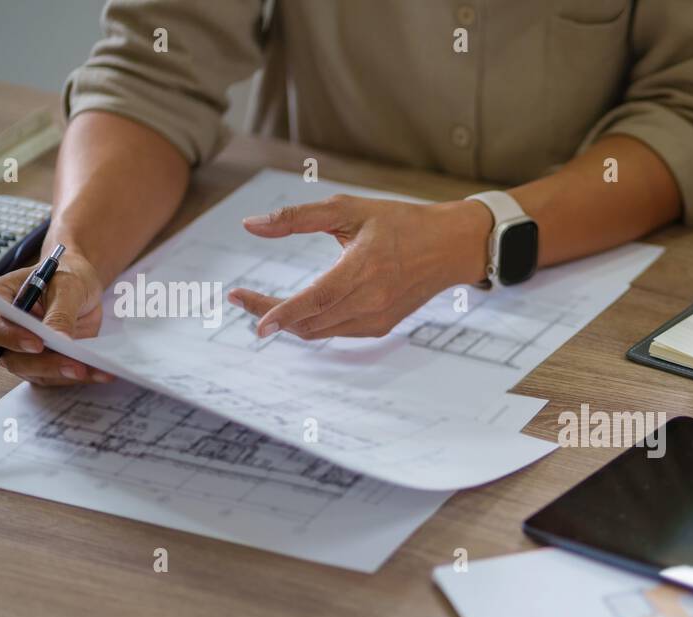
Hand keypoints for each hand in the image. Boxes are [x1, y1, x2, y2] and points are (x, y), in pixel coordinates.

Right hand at [0, 247, 113, 384]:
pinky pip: (58, 375)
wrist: (82, 286)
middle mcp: (5, 329)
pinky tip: (100, 373)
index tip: (36, 343)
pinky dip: (80, 376)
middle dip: (44, 364)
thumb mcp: (67, 286)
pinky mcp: (45, 361)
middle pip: (11, 357)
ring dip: (64, 374)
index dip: (9, 338)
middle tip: (72, 365)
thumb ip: (60, 312)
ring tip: (91, 370)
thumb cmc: (66, 277)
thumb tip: (58, 339)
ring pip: (35, 371)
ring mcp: (23, 349)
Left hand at [229, 194, 490, 339]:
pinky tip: (300, 310)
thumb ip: (297, 218)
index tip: (254, 321)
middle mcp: (371, 300)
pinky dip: (313, 324)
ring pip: (320, 332)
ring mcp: (377, 318)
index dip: (281, 313)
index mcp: (363, 268)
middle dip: (271, 314)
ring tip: (266, 305)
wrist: (450, 247)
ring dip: (289, 322)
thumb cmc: (401, 222)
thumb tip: (251, 225)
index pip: (314, 300)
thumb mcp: (348, 209)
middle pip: (309, 321)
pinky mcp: (381, 326)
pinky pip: (336, 332)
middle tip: (242, 299)